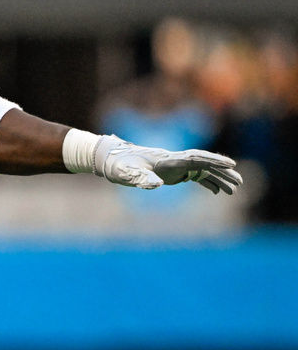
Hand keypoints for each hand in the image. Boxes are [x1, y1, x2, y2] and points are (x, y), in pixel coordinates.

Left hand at [93, 135, 241, 194]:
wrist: (109, 159)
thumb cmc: (118, 165)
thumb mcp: (127, 173)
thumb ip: (141, 178)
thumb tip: (156, 185)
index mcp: (167, 159)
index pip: (195, 158)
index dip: (213, 160)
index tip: (230, 164)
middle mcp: (173, 161)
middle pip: (203, 163)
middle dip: (222, 171)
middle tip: (240, 181)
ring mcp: (173, 166)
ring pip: (201, 170)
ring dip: (218, 178)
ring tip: (234, 190)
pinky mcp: (170, 172)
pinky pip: (193, 176)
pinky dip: (206, 183)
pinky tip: (216, 192)